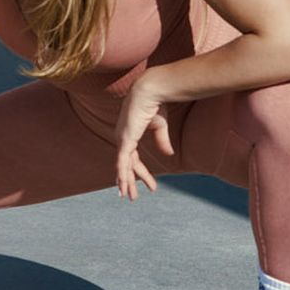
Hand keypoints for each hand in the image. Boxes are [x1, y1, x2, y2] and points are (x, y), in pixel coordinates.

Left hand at [114, 74, 174, 201]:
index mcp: (129, 135)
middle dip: (131, 182)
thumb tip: (168, 154)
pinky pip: (122, 161)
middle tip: (133, 198)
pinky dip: (122, 174)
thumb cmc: (155, 104)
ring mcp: (121, 139)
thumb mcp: (160, 126)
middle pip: (126, 166)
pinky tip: (122, 185)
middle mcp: (122, 138)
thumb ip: (162, 141)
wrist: (151, 92)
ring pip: (123, 167)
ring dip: (126, 183)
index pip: (134, 159)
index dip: (142, 173)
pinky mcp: (124, 139)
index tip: (152, 187)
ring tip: (129, 197)